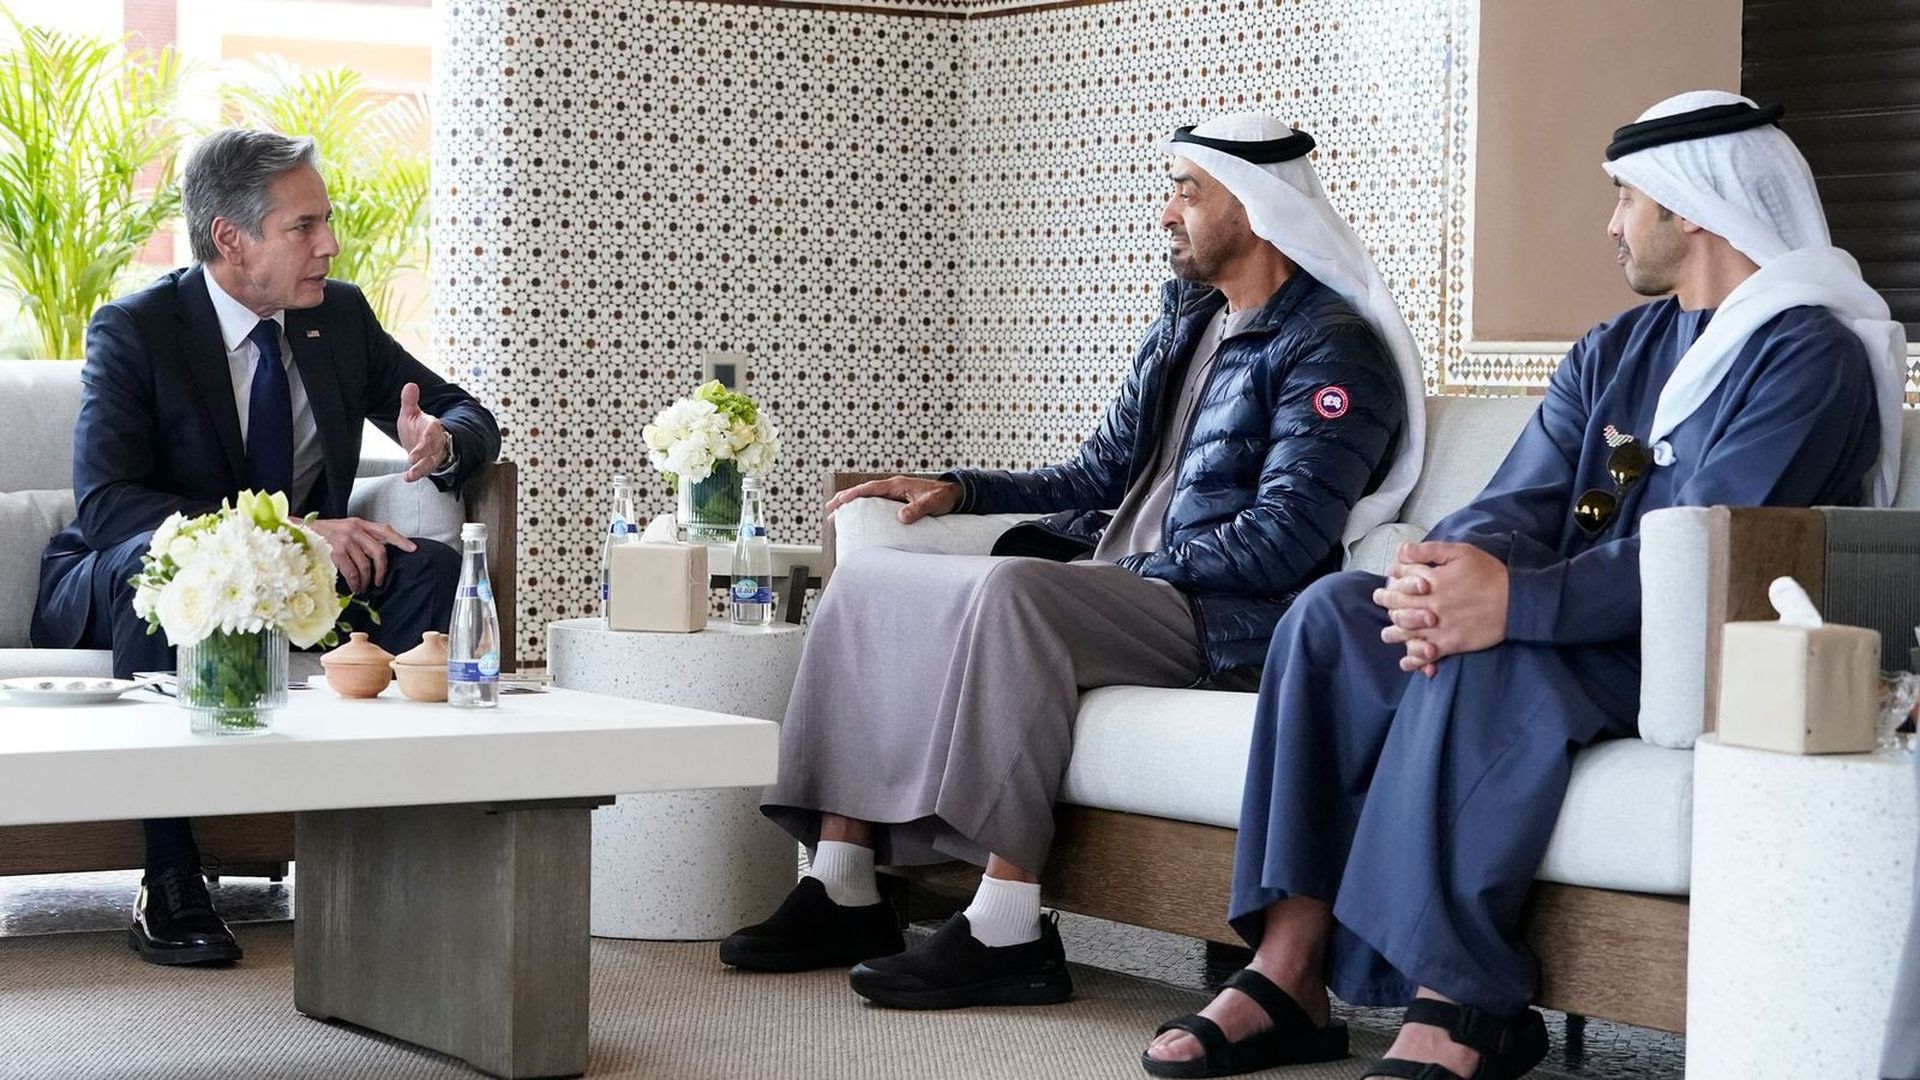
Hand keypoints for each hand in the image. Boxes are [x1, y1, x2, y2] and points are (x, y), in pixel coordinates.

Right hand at [308, 517, 416, 594]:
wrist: (298, 533)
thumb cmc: (321, 534)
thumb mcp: (343, 529)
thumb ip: (360, 537)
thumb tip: (376, 554)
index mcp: (358, 523)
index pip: (385, 530)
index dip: (400, 540)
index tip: (412, 549)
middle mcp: (354, 530)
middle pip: (379, 552)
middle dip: (382, 570)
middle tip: (378, 581)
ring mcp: (345, 540)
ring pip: (366, 565)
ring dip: (366, 580)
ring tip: (363, 587)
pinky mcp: (336, 552)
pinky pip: (352, 572)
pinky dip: (355, 582)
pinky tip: (354, 587)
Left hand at [397, 382, 451, 482]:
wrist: (426, 441)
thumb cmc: (418, 427)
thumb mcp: (412, 413)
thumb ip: (409, 401)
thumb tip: (410, 385)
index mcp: (432, 428)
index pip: (432, 433)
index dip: (425, 442)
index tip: (413, 452)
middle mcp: (436, 443)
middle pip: (434, 450)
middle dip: (424, 456)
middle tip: (412, 460)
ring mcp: (434, 455)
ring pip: (431, 463)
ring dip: (421, 469)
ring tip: (411, 476)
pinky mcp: (430, 464)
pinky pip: (427, 470)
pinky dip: (418, 474)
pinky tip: (408, 478)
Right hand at [824, 476, 961, 523]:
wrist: (955, 494)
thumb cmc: (943, 497)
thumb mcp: (931, 503)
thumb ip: (917, 509)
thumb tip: (900, 518)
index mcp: (897, 485)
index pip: (869, 488)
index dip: (853, 495)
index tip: (839, 502)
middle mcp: (893, 487)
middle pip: (864, 492)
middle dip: (845, 499)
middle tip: (829, 509)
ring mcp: (895, 493)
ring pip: (868, 498)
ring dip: (852, 505)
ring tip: (837, 516)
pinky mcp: (898, 500)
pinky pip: (876, 503)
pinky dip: (864, 508)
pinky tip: (858, 518)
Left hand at [1372, 541, 1508, 674]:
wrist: (1516, 602)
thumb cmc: (1490, 573)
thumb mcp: (1461, 552)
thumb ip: (1430, 550)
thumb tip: (1402, 550)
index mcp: (1432, 581)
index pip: (1402, 579)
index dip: (1393, 577)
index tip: (1390, 576)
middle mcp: (1432, 604)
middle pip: (1399, 604)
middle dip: (1386, 600)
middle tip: (1379, 598)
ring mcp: (1439, 626)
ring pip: (1407, 632)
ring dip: (1393, 633)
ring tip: (1387, 633)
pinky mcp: (1451, 643)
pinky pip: (1426, 654)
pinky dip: (1414, 659)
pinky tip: (1405, 661)